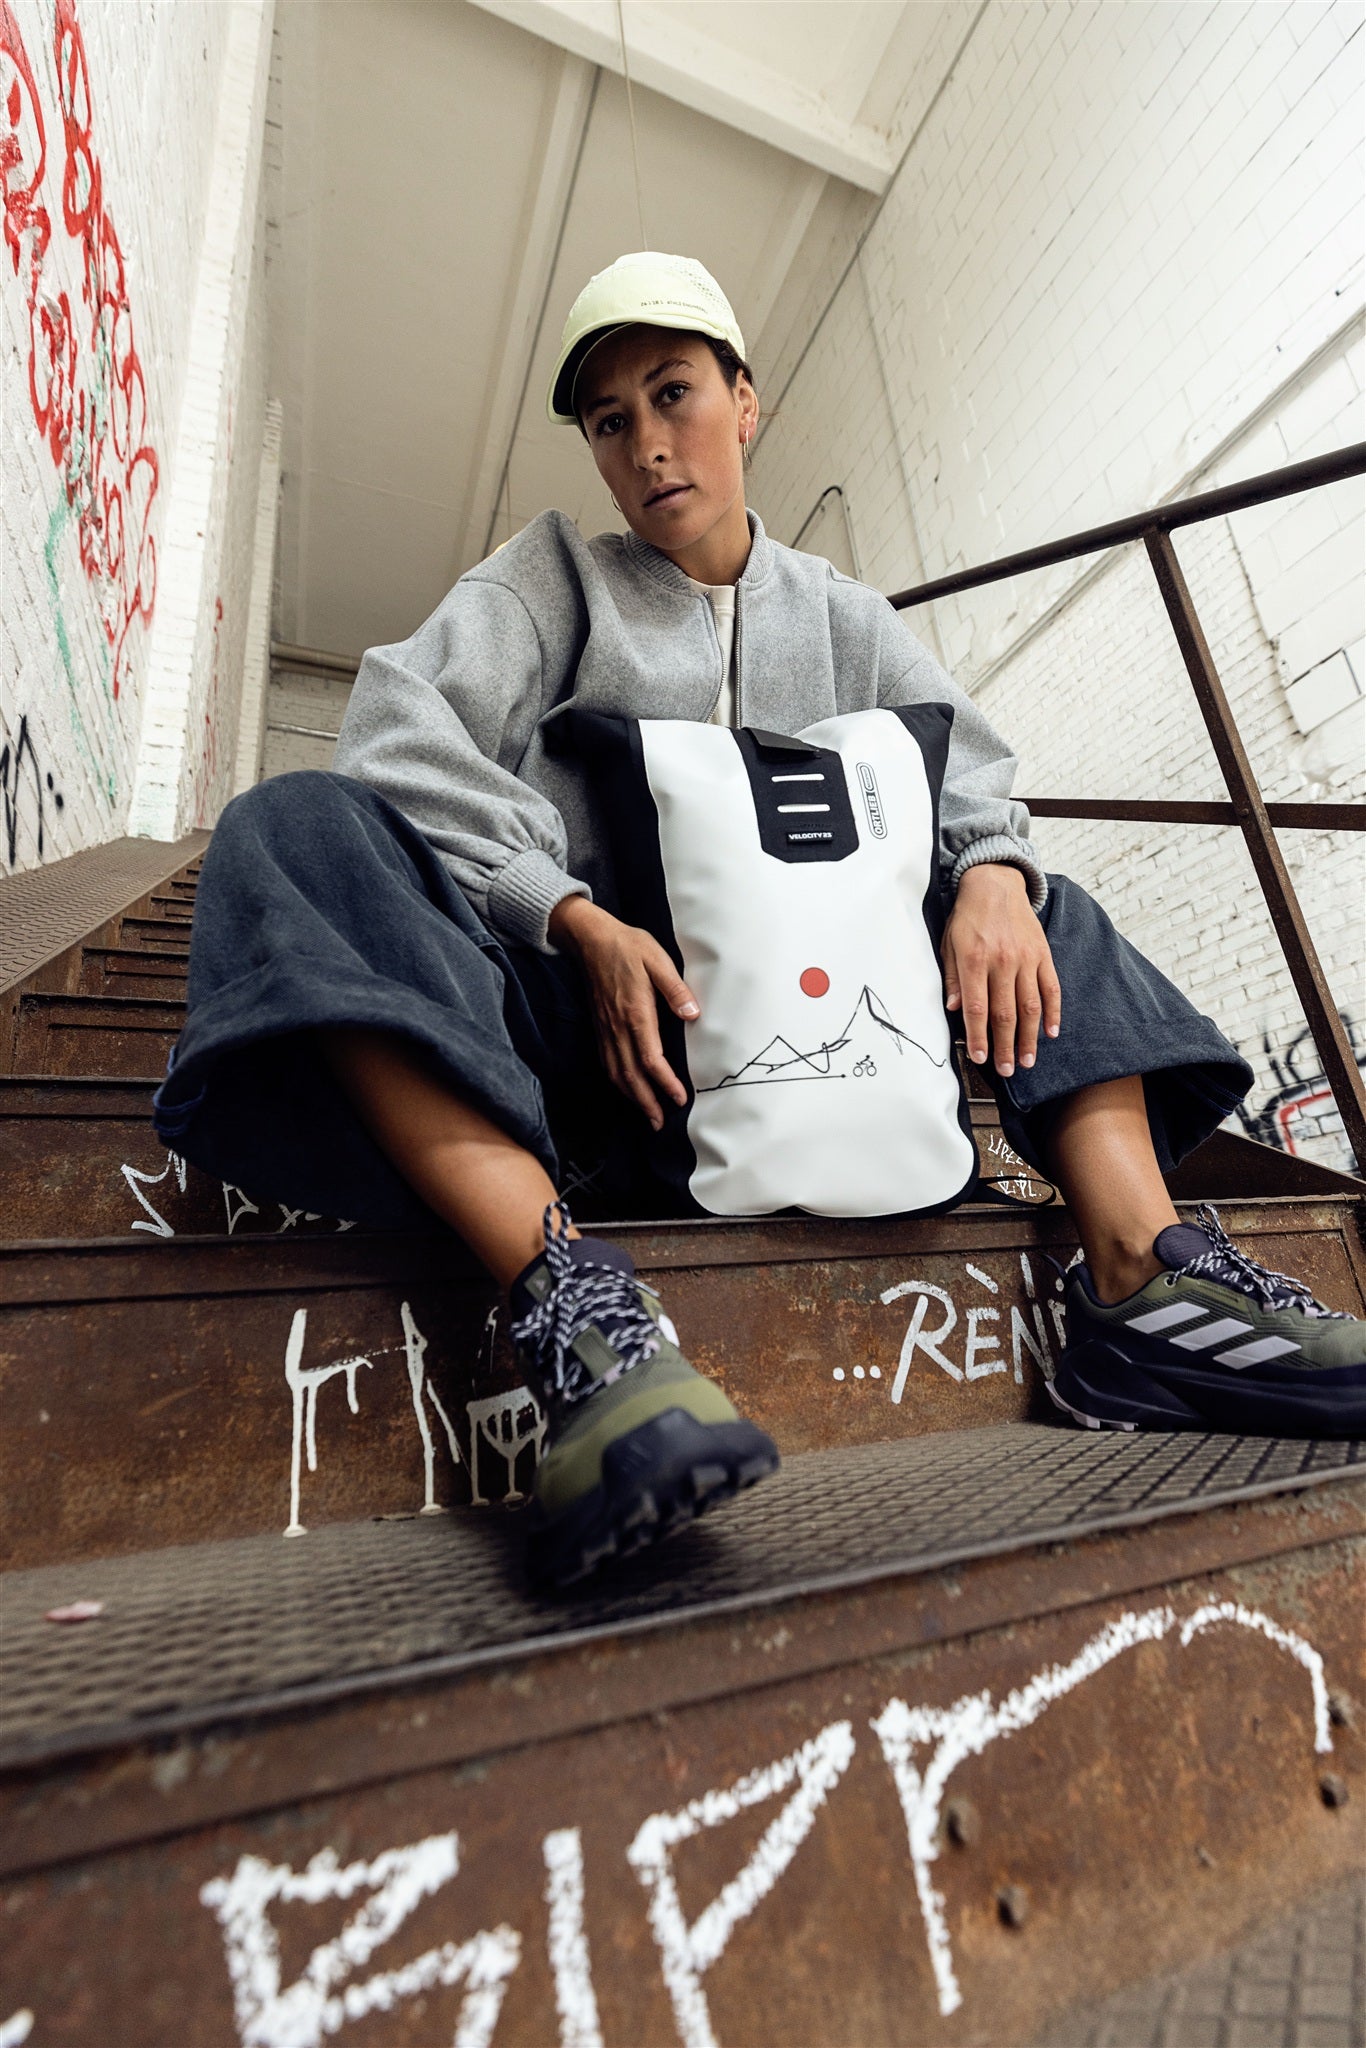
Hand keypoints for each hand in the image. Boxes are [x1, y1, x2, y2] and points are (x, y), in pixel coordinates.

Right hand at [548, 897, 698, 1129]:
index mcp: (636, 1012)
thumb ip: (675, 989)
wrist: (590, 938)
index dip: (664, 1082)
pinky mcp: (599, 1027)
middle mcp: (617, 1027)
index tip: (679, 1098)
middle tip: (660, 1123)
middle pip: (631, 1075)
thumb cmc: (628, 946)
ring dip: (632, 1098)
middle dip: (646, 1102)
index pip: (651, 1058)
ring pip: (617, 1072)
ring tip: (647, 1116)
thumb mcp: (658, 959)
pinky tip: (627, 1090)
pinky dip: (618, 1082)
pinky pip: (607, 1062)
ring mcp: (606, 1029)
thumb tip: (692, 1014)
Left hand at [942, 863, 1059, 1077]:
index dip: (979, 1036)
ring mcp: (1026, 958)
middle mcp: (1002, 961)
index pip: (977, 1008)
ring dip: (1030, 1037)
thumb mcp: (949, 943)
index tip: (980, 1058)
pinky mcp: (1043, 954)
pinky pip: (1051, 988)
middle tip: (1007, 1071)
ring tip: (1028, 1060)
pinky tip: (1051, 1032)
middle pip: (1005, 1013)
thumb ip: (953, 977)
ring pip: (1030, 1006)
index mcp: (975, 960)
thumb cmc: (968, 916)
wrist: (995, 883)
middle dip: (1006, 1046)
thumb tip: (955, 1009)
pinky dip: (1054, 1012)